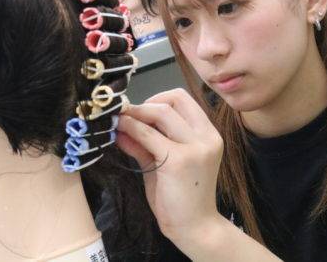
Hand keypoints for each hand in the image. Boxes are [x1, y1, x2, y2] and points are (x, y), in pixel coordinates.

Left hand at [116, 88, 223, 244]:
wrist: (194, 227)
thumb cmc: (181, 197)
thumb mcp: (164, 163)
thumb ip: (146, 143)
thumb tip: (121, 125)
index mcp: (209, 134)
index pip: (183, 99)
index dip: (158, 99)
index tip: (139, 111)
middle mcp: (207, 136)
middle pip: (173, 100)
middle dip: (144, 104)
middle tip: (125, 115)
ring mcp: (195, 147)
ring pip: (161, 112)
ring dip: (136, 114)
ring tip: (118, 121)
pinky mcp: (179, 160)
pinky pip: (149, 136)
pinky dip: (132, 130)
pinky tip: (120, 134)